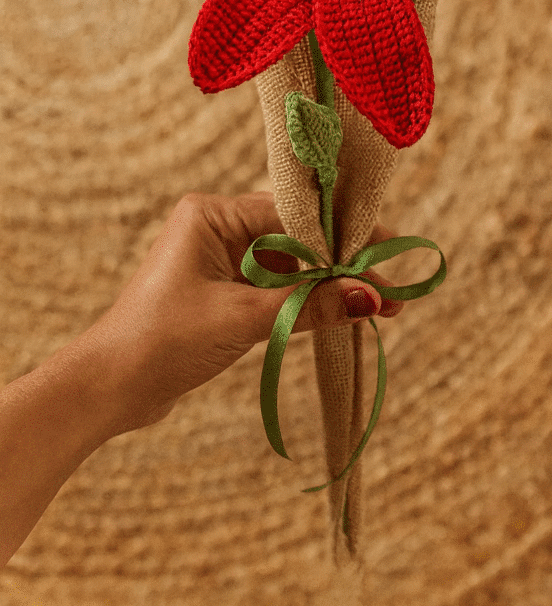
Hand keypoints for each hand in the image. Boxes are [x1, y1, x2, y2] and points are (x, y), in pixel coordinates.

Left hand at [82, 191, 402, 437]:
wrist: (107, 390)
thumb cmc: (163, 342)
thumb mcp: (243, 319)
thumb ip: (310, 305)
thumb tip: (372, 297)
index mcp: (212, 214)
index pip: (292, 215)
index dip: (342, 235)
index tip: (387, 250)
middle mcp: (216, 228)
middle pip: (295, 238)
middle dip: (342, 264)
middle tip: (390, 287)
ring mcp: (219, 260)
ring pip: (288, 266)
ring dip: (327, 286)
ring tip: (377, 307)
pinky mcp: (222, 292)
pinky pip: (274, 288)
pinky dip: (304, 302)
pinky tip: (340, 313)